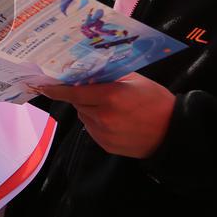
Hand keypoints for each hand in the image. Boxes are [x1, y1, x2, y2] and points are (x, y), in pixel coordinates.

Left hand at [32, 73, 174, 157]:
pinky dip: (96, 123)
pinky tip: (115, 120)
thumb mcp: (135, 80)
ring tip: (112, 107)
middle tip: (96, 91)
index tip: (42, 85)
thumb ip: (109, 75)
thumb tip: (85, 70)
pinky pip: (91, 130)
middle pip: (78, 103)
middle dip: (81, 96)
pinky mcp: (106, 145)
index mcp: (110, 96)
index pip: (73, 92)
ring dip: (89, 110)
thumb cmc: (156, 101)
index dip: (56, 89)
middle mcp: (103, 116)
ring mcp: (104, 134)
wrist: (174, 132)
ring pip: (83, 116)